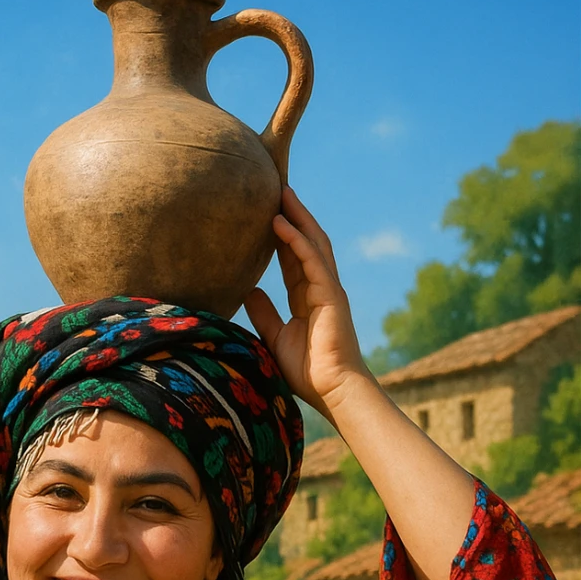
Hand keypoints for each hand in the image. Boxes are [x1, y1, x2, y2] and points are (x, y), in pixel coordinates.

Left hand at [244, 187, 373, 420]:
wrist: (331, 390)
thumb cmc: (306, 371)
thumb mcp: (275, 336)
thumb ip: (264, 313)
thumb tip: (248, 291)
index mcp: (308, 298)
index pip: (293, 259)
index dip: (281, 237)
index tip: (266, 214)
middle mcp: (321, 288)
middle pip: (306, 243)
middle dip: (292, 215)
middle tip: (276, 189)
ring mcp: (329, 290)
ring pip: (313, 243)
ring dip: (297, 217)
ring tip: (281, 192)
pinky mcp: (332, 295)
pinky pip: (313, 261)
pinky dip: (297, 240)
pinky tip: (281, 223)